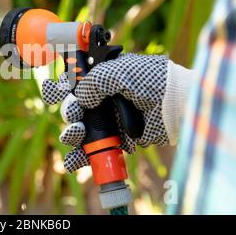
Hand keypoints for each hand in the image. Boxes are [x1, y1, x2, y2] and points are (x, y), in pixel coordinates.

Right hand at [42, 53, 170, 172]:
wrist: (178, 105)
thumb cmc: (151, 81)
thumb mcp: (120, 72)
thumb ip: (94, 82)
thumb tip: (78, 99)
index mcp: (103, 76)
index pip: (74, 80)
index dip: (61, 86)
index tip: (57, 91)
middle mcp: (103, 98)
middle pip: (72, 106)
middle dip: (67, 110)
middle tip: (75, 113)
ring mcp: (109, 119)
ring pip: (78, 128)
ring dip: (70, 132)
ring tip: (76, 133)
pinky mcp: (116, 139)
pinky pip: (92, 148)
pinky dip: (79, 157)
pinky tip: (72, 162)